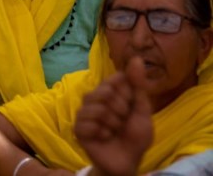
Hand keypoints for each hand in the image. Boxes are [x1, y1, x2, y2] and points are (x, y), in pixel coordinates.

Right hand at [74, 57, 152, 175]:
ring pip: (96, 107)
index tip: (131, 104)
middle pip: (104, 91)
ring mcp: (84, 113)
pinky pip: (88, 122)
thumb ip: (138, 85)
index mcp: (110, 92)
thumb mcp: (142, 110)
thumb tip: (135, 58)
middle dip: (120, 109)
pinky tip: (104, 138)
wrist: (127, 162)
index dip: (126, 92)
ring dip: (112, 122)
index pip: (115, 78)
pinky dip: (102, 132)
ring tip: (114, 131)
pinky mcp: (78, 128)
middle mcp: (94, 99)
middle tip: (123, 121)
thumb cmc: (135, 137)